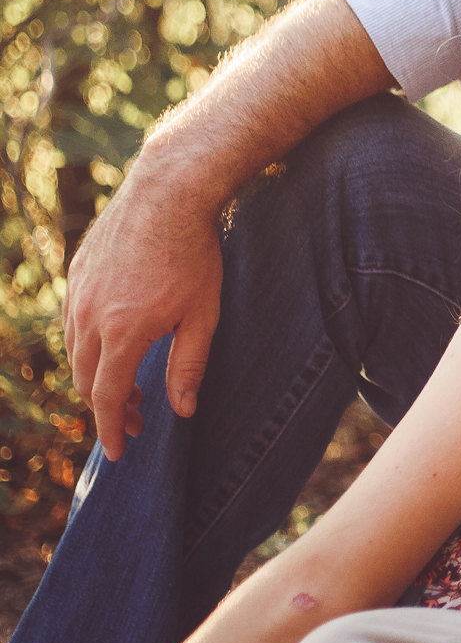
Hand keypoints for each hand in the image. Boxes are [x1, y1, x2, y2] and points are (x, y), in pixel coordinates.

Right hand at [63, 157, 224, 459]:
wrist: (169, 192)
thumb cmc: (195, 254)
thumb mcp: (203, 314)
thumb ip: (189, 365)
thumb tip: (181, 411)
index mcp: (121, 333)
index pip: (106, 397)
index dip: (110, 429)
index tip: (121, 450)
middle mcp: (89, 316)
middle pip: (86, 378)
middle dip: (107, 406)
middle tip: (135, 418)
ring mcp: (78, 292)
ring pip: (75, 349)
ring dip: (96, 374)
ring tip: (126, 385)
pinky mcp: (77, 270)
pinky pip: (74, 318)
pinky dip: (89, 341)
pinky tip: (115, 341)